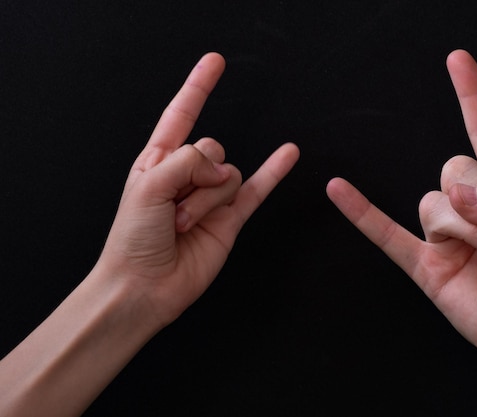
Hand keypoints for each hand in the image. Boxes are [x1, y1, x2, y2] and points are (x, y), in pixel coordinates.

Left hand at [98, 53, 299, 326]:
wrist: (144, 286)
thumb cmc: (133, 239)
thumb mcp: (149, 184)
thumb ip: (189, 161)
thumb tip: (222, 169)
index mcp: (159, 161)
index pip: (182, 114)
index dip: (198, 87)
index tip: (215, 63)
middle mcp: (186, 176)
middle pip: (212, 149)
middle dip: (197, 176)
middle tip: (175, 206)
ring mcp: (210, 197)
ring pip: (229, 176)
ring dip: (208, 199)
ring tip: (184, 223)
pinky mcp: (229, 219)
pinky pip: (257, 189)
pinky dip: (274, 171)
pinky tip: (287, 153)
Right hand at [326, 50, 476, 378]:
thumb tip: (458, 194)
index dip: (472, 96)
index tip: (458, 62)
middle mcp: (469, 207)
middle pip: (452, 170)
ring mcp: (445, 236)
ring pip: (432, 206)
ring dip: (465, 229)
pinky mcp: (427, 265)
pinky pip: (387, 235)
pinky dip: (362, 214)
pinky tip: (340, 191)